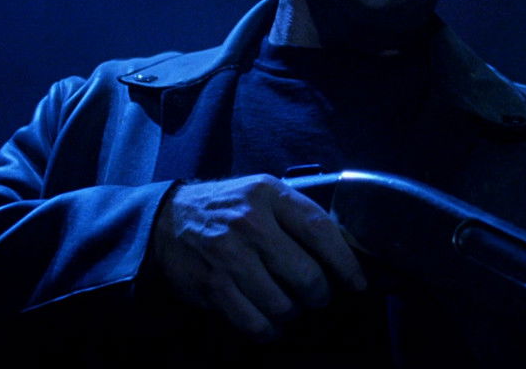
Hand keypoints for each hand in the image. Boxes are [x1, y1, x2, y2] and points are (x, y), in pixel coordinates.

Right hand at [151, 174, 367, 339]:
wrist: (168, 217)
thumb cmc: (230, 207)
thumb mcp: (266, 194)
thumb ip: (300, 215)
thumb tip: (347, 247)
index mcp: (271, 195)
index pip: (321, 231)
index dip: (345, 262)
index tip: (357, 282)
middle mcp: (251, 223)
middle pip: (306, 274)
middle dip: (319, 294)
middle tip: (319, 296)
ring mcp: (229, 254)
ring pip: (281, 304)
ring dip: (293, 313)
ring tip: (291, 308)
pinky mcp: (212, 283)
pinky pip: (252, 321)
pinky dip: (267, 330)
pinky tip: (271, 324)